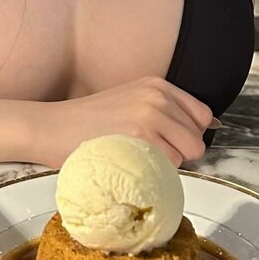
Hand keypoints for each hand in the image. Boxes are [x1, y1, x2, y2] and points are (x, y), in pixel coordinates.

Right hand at [34, 77, 217, 167]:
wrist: (50, 127)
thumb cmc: (86, 123)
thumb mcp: (129, 102)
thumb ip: (162, 112)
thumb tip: (207, 127)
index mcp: (157, 86)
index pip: (202, 116)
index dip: (188, 136)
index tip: (167, 144)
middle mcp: (158, 97)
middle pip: (197, 139)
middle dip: (180, 154)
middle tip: (149, 157)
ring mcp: (150, 116)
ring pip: (186, 154)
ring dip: (167, 165)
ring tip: (137, 160)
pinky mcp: (141, 137)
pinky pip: (170, 165)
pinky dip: (156, 173)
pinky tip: (131, 166)